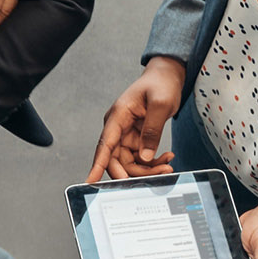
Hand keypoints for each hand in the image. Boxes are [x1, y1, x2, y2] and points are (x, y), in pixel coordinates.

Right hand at [88, 58, 185, 183]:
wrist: (167, 77)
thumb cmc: (160, 84)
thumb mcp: (160, 104)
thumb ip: (152, 131)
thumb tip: (144, 156)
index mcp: (118, 116)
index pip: (105, 145)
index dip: (97, 165)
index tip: (90, 181)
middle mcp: (118, 127)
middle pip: (117, 160)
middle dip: (136, 171)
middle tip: (159, 173)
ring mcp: (126, 135)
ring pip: (130, 163)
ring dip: (148, 168)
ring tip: (167, 165)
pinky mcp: (136, 139)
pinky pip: (140, 159)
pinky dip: (153, 162)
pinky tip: (165, 158)